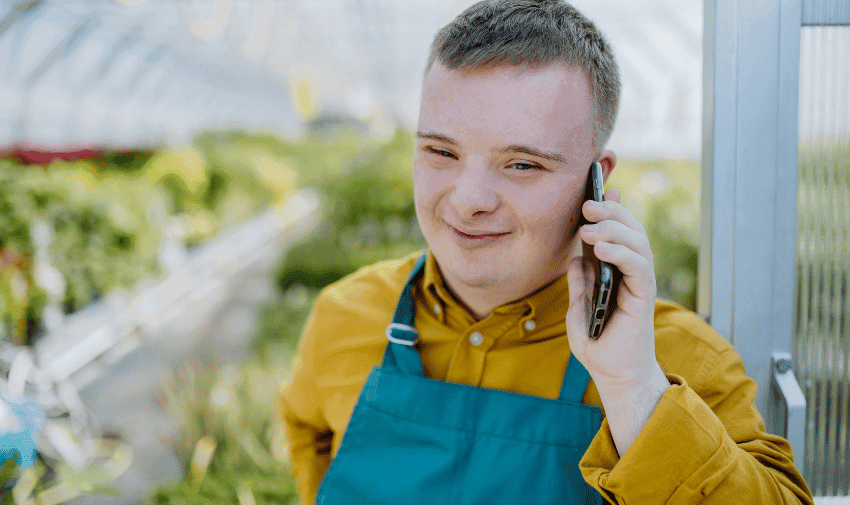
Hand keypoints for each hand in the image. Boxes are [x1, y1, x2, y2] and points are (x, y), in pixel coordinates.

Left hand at [565, 188, 668, 453]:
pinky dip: (621, 252)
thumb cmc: (598, 344)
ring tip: (589, 226)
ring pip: (637, 242)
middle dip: (610, 210)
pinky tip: (601, 248)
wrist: (613, 374)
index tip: (595, 188)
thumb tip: (575, 258)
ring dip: (614, 228)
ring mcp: (640, 282)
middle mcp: (632, 272)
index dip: (610, 208)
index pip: (617, 232)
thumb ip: (580, 283)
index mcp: (617, 271)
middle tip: (587, 202)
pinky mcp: (644, 296)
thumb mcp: (579, 309)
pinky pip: (638, 265)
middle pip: (630, 229)